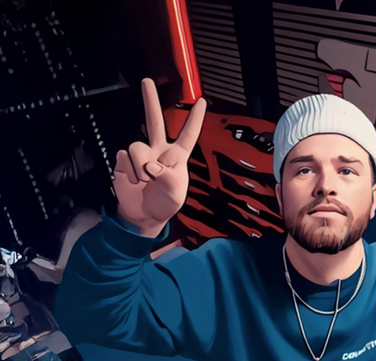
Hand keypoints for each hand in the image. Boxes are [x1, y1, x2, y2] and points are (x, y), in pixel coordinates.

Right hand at [113, 78, 206, 237]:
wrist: (143, 215)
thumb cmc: (164, 203)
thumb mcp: (175, 193)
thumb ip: (169, 178)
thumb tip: (152, 165)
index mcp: (176, 156)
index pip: (188, 134)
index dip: (195, 118)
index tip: (202, 101)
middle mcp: (158, 151)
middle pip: (154, 121)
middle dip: (150, 101)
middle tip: (147, 81)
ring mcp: (140, 155)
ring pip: (136, 146)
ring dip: (140, 165)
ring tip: (145, 180)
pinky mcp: (124, 161)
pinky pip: (123, 157)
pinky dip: (129, 171)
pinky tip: (133, 181)